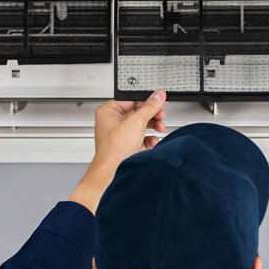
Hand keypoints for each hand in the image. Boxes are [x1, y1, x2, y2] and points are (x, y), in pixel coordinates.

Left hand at [69, 90, 166, 213]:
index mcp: (108, 111)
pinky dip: (148, 139)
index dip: (146, 101)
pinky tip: (152, 140)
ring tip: (159, 127)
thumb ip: (150, 106)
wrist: (114, 172)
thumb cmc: (114, 149)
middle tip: (161, 115)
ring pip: (140, 125)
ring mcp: (120, 135)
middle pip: (137, 112)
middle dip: (151, 115)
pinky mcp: (127, 146)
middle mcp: (112, 122)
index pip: (131, 100)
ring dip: (152, 126)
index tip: (159, 101)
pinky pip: (141, 138)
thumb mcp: (136, 121)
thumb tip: (158, 96)